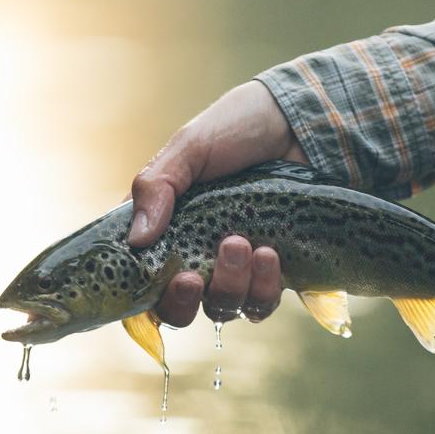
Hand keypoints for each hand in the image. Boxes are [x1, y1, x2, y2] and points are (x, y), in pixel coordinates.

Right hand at [128, 81, 307, 326]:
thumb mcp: (190, 147)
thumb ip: (157, 187)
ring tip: (242, 244)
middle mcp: (196, 253)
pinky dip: (263, 287)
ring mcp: (235, 266)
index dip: (149, 295)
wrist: (298, 125)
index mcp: (165, 228)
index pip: (142, 280)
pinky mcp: (272, 271)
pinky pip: (261, 302)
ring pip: (222, 306)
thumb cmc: (237, 128)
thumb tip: (136, 240)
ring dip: (230, 285)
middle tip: (194, 276)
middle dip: (184, 301)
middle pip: (179, 308)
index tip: (173, 278)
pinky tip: (269, 254)